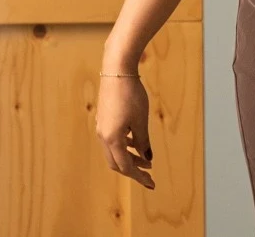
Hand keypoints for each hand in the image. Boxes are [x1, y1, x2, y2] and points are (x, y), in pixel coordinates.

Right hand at [94, 73, 155, 189]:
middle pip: (116, 162)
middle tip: (149, 174)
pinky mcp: (104, 119)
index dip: (139, 176)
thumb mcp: (141, 120)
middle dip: (133, 170)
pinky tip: (136, 140)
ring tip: (146, 158)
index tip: (152, 183)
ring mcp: (102, 127)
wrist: (117, 70)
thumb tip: (147, 158)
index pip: (126, 166)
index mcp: (112, 139)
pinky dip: (125, 145)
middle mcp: (103, 135)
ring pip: (114, 151)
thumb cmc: (131, 95)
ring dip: (129, 156)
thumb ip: (143, 141)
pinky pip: (113, 139)